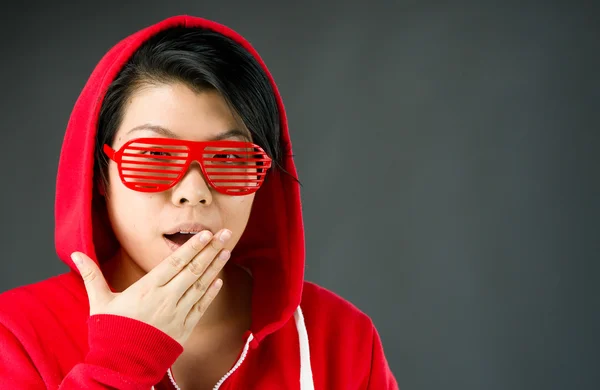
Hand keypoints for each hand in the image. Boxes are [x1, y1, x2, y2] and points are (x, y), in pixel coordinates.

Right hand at [71, 229, 231, 345]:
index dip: (192, 247)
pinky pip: (201, 307)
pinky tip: (219, 281)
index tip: (206, 233)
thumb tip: (76, 253)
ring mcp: (177, 314)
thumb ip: (92, 275)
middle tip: (226, 234)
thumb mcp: (99, 302)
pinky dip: (211, 293)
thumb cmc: (110, 332)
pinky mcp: (184, 329)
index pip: (175, 262)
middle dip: (211, 250)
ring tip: (227, 251)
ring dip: (215, 267)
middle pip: (193, 270)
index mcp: (147, 289)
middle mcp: (166, 298)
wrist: (120, 366)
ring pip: (200, 286)